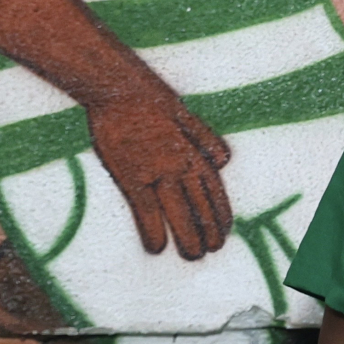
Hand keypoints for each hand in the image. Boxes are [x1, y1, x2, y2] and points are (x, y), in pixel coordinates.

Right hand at [86, 87, 233, 258]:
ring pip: (179, 213)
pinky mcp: (131, 175)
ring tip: (192, 256)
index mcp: (197, 152)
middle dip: (209, 232)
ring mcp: (157, 172)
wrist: (118, 87)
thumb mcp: (188, 116)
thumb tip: (223, 163)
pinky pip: (145, 210)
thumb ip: (207, 140)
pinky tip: (156, 248)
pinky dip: (152, 230)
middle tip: (211, 251)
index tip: (224, 232)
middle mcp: (182, 165)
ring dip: (188, 238)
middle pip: (202, 207)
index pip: (215, 192)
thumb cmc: (150, 98)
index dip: (221, 215)